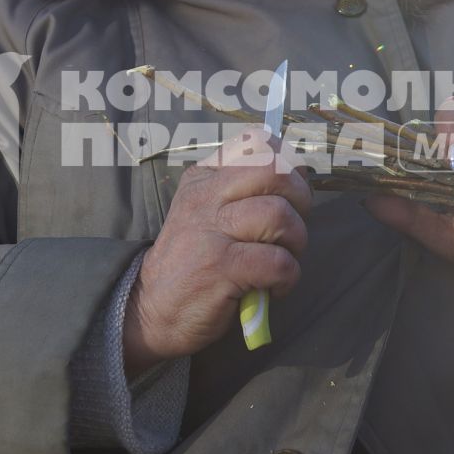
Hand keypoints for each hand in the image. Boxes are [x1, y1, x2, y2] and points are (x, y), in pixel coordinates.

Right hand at [123, 128, 311, 375]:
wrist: (153, 309)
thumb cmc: (193, 262)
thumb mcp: (208, 214)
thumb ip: (245, 191)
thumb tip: (300, 171)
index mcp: (203, 179)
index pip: (256, 143)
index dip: (287, 162)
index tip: (288, 191)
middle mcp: (205, 198)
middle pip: (275, 172)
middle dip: (300, 199)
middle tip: (292, 227)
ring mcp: (211, 231)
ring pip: (280, 216)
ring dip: (295, 243)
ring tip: (282, 260)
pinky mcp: (221, 268)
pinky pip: (278, 262)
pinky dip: (287, 277)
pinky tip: (273, 287)